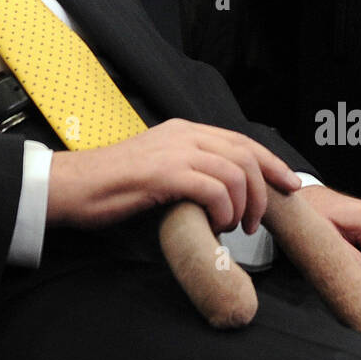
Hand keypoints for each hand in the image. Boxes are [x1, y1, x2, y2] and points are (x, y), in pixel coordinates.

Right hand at [46, 119, 300, 232]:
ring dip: (242, 205)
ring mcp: (173, 151)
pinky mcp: (164, 173)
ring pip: (234, 171)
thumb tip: (219, 196)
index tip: (288, 184)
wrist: (71, 186)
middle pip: (245, 154)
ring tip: (232, 228)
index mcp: (183, 131)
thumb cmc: (110, 186)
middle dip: (263, 188)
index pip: (240, 141)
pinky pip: (213, 188)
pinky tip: (216, 225)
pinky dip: (223, 210)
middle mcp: (182, 134)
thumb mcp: (157, 170)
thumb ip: (187, 172)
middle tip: (257, 221)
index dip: (270, 163)